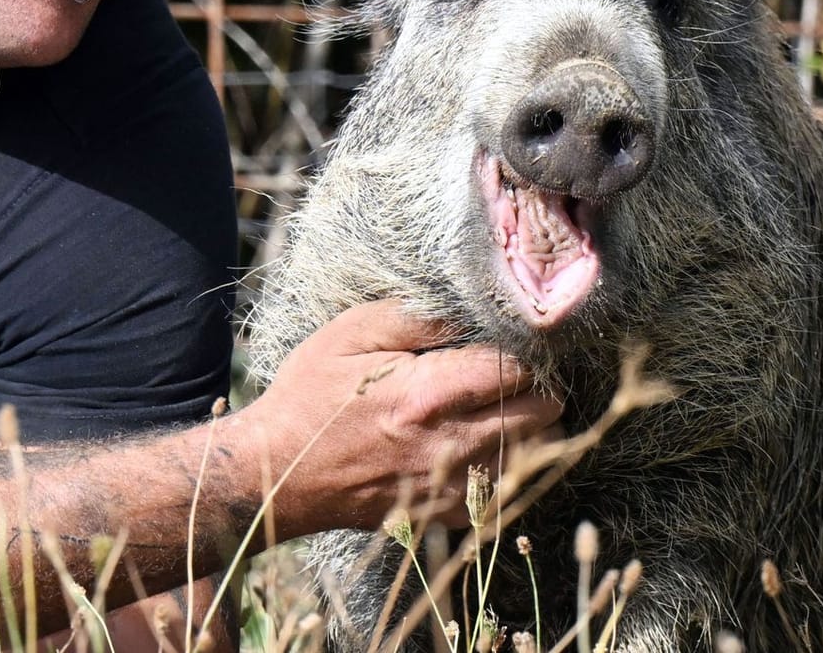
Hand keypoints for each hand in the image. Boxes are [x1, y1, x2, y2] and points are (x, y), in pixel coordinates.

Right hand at [233, 300, 562, 538]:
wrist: (279, 475)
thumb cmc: (309, 396)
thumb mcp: (348, 335)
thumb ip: (414, 317)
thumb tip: (468, 309)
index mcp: (428, 394)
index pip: (517, 369)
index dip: (523, 350)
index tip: (508, 341)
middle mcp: (450, 444)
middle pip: (543, 412)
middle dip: (536, 386)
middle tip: (510, 372)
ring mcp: (452, 485)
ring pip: (536, 454)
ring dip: (531, 427)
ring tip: (500, 406)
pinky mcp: (446, 513)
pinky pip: (509, 491)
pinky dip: (509, 465)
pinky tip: (484, 445)